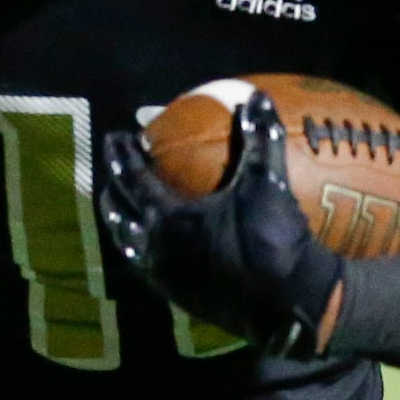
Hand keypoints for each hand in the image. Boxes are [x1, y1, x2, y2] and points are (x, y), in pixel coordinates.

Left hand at [97, 91, 337, 356]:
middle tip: (112, 169)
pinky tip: (153, 244)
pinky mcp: (178, 297)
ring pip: (127, 245)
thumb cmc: (272, 240)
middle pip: (119, 213)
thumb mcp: (265, 183)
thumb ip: (259, 138)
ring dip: (120, 222)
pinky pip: (147, 267)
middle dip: (112, 187)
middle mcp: (156, 248)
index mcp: (168, 218)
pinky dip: (140, 248)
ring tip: (120, 206)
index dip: (121, 155)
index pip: (132, 178)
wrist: (287, 302)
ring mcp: (164, 276)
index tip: (115, 136)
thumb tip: (257, 97)